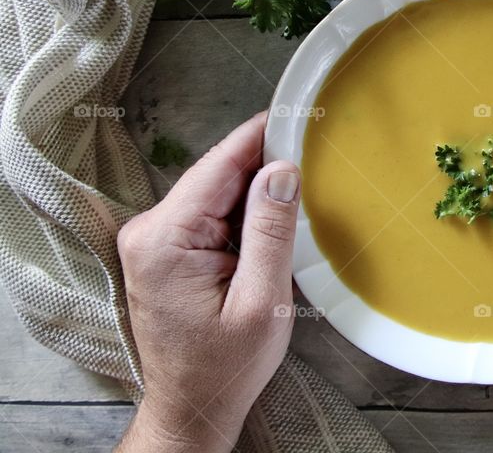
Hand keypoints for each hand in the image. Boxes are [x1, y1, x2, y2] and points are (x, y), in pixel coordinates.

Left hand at [116, 112, 300, 451]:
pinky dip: (243, 213)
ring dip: (256, 192)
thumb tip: (282, 169)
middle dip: (265, 166)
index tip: (297, 111)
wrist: (191, 408)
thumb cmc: (225, 368)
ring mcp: (153, 239)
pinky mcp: (165, 250)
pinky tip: (273, 220)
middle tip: (314, 156)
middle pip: (217, 175)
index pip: (218, 165)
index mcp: (165, 239)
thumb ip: (271, 232)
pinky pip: (211, 213)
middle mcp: (149, 231)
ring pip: (216, 192)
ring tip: (301, 192)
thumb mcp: (262, 302)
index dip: (260, 135)